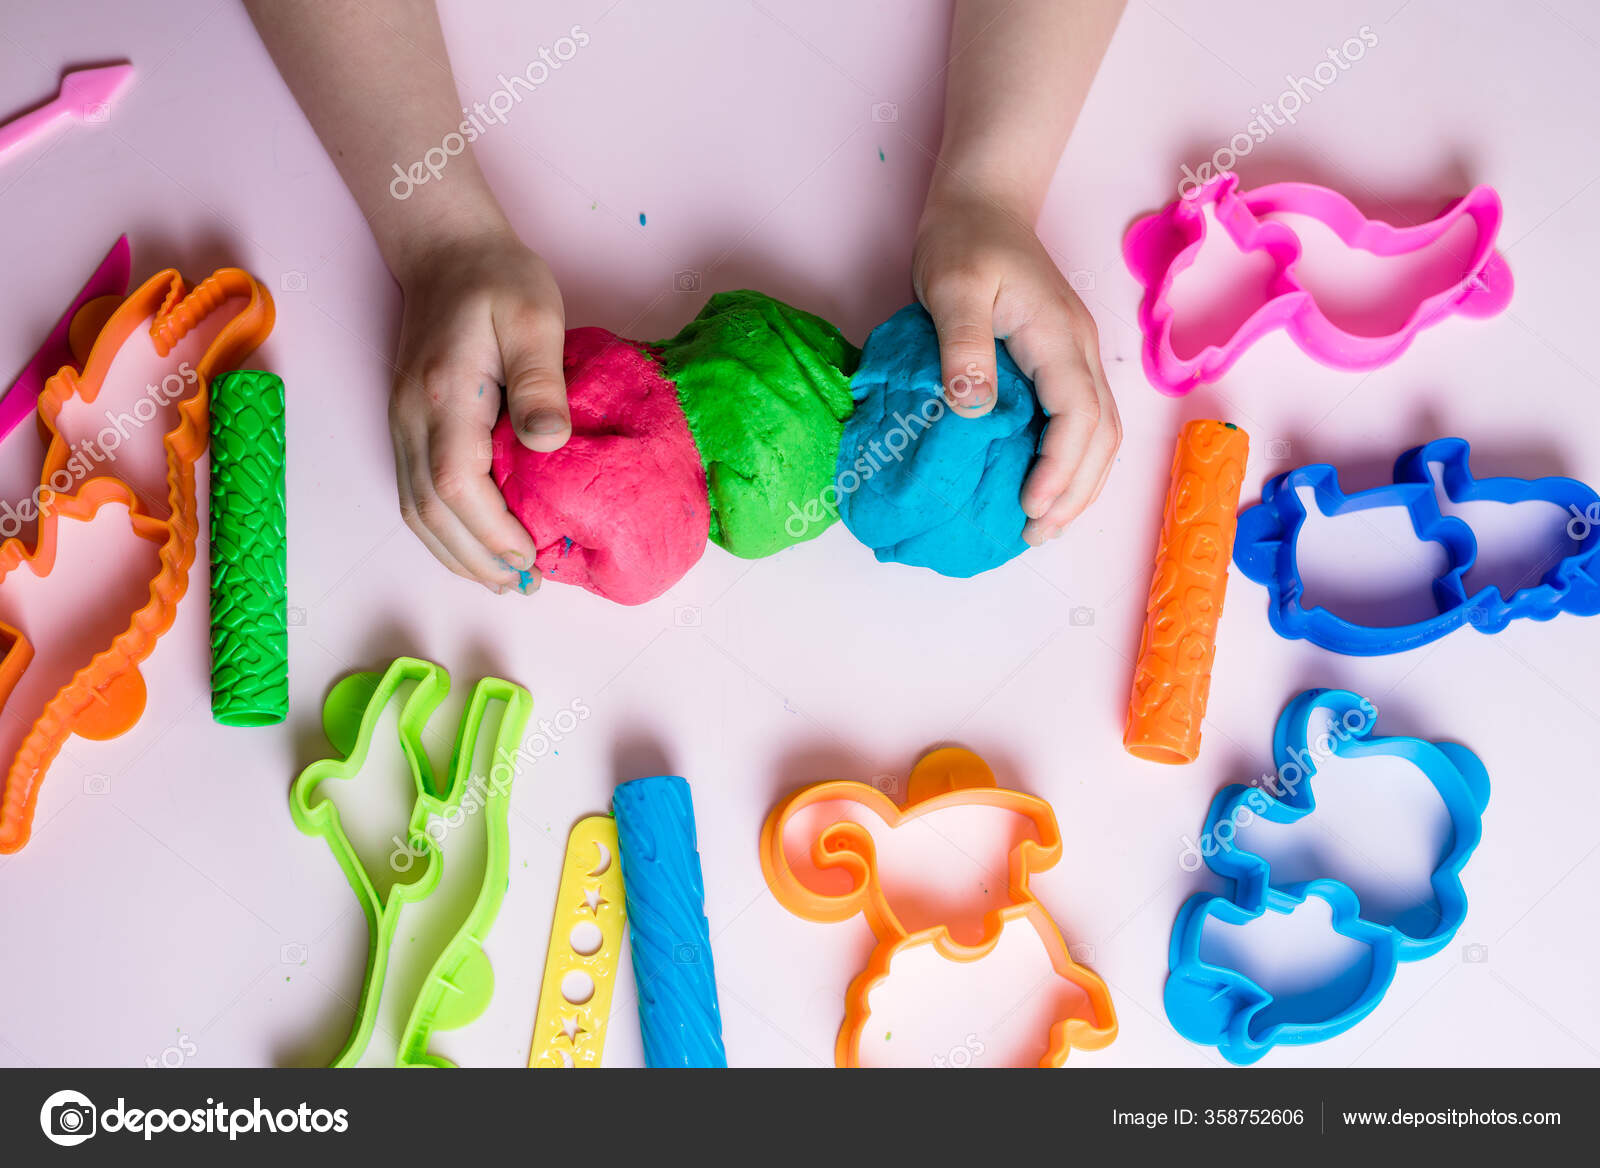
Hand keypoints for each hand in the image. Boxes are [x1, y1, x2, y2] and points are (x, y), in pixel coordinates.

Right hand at [388, 228, 569, 591]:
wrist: (446, 250)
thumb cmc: (499, 280)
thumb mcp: (534, 316)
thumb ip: (541, 379)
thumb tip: (549, 442)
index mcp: (443, 392)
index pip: (454, 481)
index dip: (490, 531)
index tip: (530, 557)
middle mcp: (410, 416)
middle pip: (429, 510)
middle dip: (475, 558)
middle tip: (523, 586)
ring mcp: (401, 422)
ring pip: (415, 509)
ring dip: (455, 553)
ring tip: (501, 581)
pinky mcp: (405, 424)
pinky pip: (414, 493)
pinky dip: (443, 531)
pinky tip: (475, 546)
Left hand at [913, 191, 1120, 543]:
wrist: (981, 203)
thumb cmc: (963, 240)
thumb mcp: (951, 286)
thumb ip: (962, 348)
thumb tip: (975, 411)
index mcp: (1057, 335)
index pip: (1078, 415)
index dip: (1060, 467)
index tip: (1030, 505)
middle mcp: (1078, 350)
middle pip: (1103, 435)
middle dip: (1075, 491)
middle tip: (1035, 535)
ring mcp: (1075, 355)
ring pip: (1102, 433)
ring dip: (1080, 483)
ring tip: (1045, 525)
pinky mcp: (1062, 362)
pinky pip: (1083, 422)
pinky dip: (1072, 462)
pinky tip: (1045, 486)